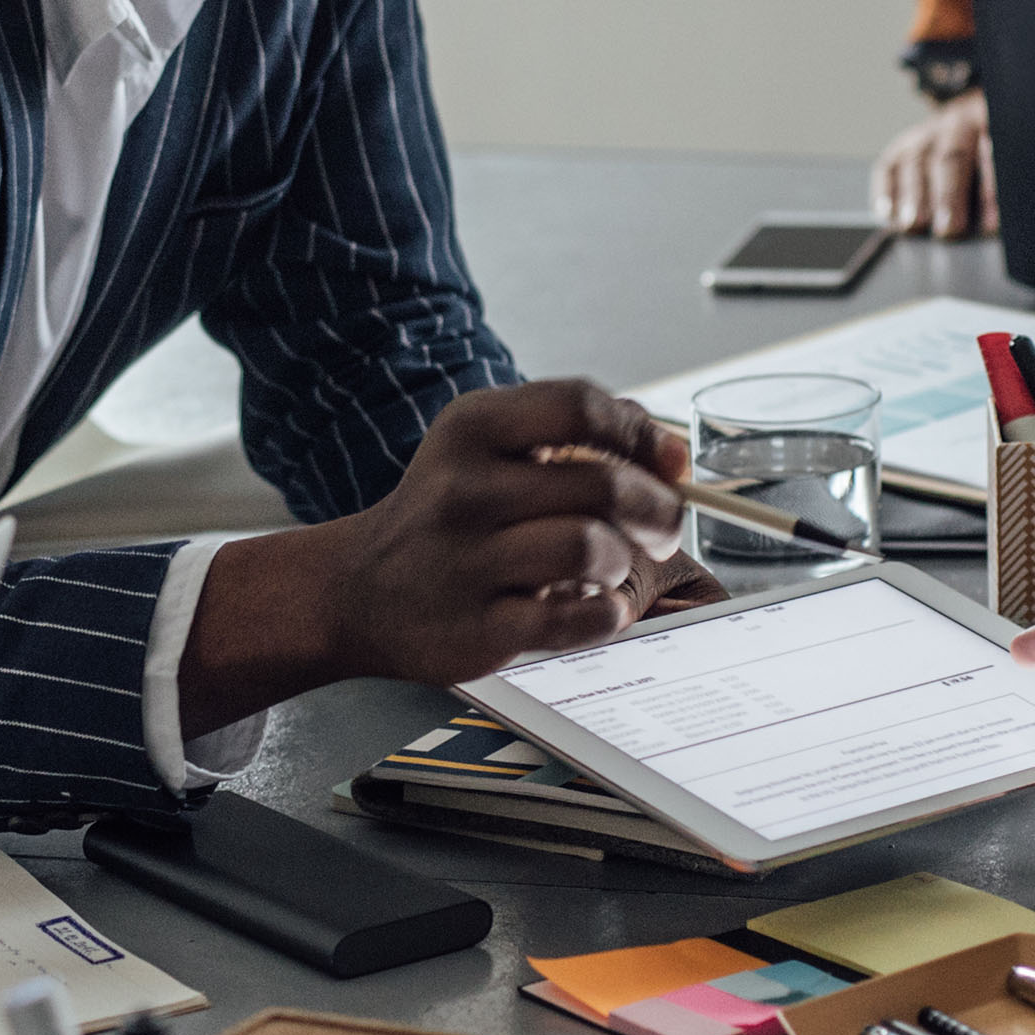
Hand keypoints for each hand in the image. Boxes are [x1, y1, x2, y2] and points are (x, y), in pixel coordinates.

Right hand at [181, 382, 689, 729]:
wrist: (360, 590)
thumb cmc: (450, 514)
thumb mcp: (490, 447)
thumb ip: (579, 434)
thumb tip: (674, 449)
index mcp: (473, 428)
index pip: (581, 406)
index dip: (642, 434)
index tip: (669, 462)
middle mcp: (465, 488)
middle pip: (602, 482)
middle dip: (655, 508)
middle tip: (661, 526)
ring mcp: (467, 561)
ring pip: (591, 548)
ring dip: (623, 561)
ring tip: (609, 567)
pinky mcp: (476, 628)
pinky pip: (575, 620)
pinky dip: (605, 615)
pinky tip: (594, 607)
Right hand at [872, 90, 996, 237]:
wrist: (968, 125)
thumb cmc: (992, 156)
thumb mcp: (1007, 159)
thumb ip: (1001, 187)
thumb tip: (995, 224)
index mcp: (990, 126)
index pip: (992, 154)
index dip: (990, 189)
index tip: (991, 224)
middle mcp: (956, 126)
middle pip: (951, 159)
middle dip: (948, 196)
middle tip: (949, 229)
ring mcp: (924, 136)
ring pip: (916, 163)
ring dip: (915, 197)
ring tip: (914, 225)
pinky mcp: (899, 149)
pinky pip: (887, 168)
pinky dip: (886, 191)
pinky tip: (888, 213)